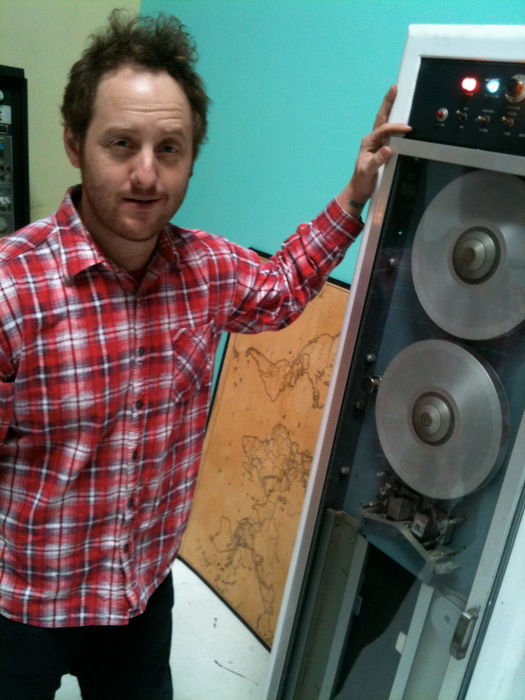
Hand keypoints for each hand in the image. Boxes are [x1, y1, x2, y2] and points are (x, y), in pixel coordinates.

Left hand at [338, 85, 410, 217]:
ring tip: (396, 94)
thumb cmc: (362, 180)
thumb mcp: (369, 171)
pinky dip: (395, 122)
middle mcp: (372, 139)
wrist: (360, 188)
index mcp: (368, 141)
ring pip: (385, 121)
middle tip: (394, 88)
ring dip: (391, 107)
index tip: (407, 129)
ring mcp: (377, 142)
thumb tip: (388, 149)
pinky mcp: (382, 146)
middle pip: (382, 117)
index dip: (396, 128)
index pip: (384, 129)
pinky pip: (390, 131)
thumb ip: (378, 160)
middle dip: (388, 102)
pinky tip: (401, 115)